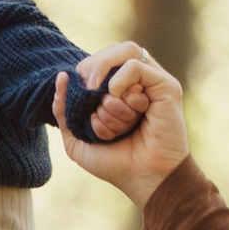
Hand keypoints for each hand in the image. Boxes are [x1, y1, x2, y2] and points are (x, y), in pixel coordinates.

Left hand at [56, 49, 186, 205]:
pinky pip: (136, 67)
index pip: (101, 59)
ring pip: (125, 53)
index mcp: (121, 90)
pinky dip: (120, 81)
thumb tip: (62, 76)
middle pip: (113, 50)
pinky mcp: (166, 87)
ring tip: (106, 103)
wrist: (142, 179)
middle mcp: (139, 83)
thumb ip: (64, 110)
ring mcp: (154, 83)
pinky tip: (118, 99)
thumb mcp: (77, 139)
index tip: (80, 96)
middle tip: (89, 91)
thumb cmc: (115, 163)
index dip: (86, 70)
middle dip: (93, 70)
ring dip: (108, 80)